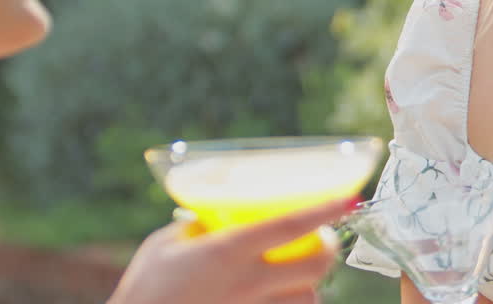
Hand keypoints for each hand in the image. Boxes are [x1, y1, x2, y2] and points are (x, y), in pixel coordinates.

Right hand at [108, 197, 353, 303]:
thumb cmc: (144, 288)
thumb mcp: (166, 244)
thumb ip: (198, 227)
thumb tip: (216, 215)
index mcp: (228, 251)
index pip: (291, 224)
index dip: (324, 210)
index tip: (348, 199)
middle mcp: (247, 283)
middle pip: (316, 266)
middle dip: (328, 250)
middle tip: (322, 241)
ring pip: (309, 299)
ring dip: (311, 285)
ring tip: (300, 275)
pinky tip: (281, 299)